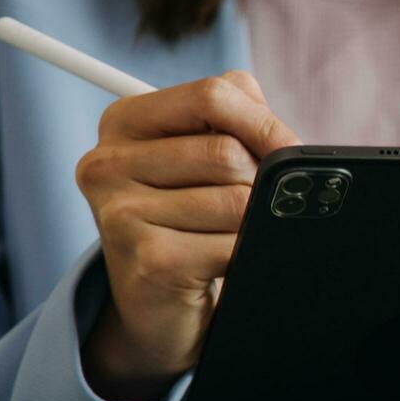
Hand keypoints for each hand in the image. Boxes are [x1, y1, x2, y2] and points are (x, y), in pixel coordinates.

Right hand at [75, 72, 299, 400]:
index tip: (291, 149)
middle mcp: (108, 164)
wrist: (158, 306)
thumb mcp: (206, 158)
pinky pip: (234, 244)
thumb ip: (240, 122)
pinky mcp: (147, 260)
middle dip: (261, 182)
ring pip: (237, 200)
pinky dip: (248, 254)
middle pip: (228, 153)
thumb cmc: (191, 221)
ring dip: (254, 223)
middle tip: (251, 208)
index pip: (213, 94)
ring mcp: (120, 213)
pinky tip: (224, 263)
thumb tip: (288, 141)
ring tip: (228, 236)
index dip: (266, 124)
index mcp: (124, 122)